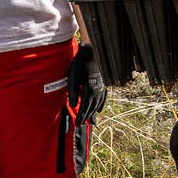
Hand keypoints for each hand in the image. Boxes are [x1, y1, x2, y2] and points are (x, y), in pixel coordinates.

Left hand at [63, 46, 107, 176]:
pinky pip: (103, 99)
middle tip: (81, 125)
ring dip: (93, 114)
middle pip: (91, 109)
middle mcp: (97, 93)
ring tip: (90, 121)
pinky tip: (99, 111)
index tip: (77, 124)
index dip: (81, 117)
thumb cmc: (80, 64)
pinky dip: (101, 106)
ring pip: (98, 105)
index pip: (84, 108)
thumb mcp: (73, 78)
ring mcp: (102, 89)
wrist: (92, 53)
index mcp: (89, 92)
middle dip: (86, 117)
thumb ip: (73, 92)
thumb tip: (74, 105)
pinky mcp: (103, 85)